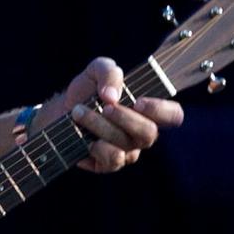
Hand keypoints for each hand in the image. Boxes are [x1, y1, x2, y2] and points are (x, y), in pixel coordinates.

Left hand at [55, 57, 184, 172]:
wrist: (60, 109)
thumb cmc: (86, 90)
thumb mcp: (96, 70)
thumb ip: (109, 72)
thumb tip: (111, 96)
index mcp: (147, 110)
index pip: (173, 115)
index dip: (161, 110)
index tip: (138, 102)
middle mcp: (141, 133)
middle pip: (149, 133)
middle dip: (125, 118)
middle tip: (104, 106)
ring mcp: (127, 151)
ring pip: (125, 145)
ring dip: (100, 126)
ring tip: (79, 112)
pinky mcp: (107, 164)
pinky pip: (112, 159)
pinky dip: (96, 145)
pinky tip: (84, 136)